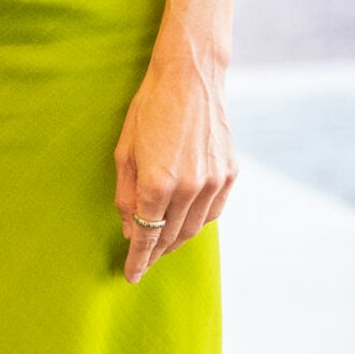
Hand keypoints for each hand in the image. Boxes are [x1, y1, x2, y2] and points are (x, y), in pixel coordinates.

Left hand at [113, 41, 236, 285]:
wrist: (190, 77)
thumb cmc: (150, 109)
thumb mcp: (125, 152)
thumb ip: (126, 196)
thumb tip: (130, 231)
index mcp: (157, 183)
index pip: (146, 236)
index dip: (138, 260)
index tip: (131, 276)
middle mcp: (189, 187)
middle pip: (170, 236)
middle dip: (154, 253)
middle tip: (144, 262)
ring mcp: (213, 182)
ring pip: (193, 228)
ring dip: (176, 241)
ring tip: (162, 246)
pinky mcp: (229, 174)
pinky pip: (212, 212)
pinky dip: (198, 222)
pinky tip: (186, 222)